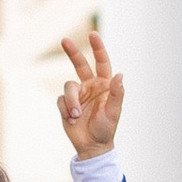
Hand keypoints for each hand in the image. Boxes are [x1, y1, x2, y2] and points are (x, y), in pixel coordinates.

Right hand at [56, 30, 124, 161]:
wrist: (91, 147)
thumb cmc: (106, 129)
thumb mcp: (114, 112)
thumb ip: (117, 93)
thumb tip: (120, 75)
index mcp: (104, 85)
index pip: (101, 62)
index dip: (98, 48)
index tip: (93, 34)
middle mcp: (90, 86)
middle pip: (79, 64)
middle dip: (72, 52)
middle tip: (64, 40)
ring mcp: (77, 94)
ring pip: (68, 87)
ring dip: (72, 101)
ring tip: (76, 115)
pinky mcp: (66, 104)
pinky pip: (61, 100)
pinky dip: (66, 109)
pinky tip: (71, 120)